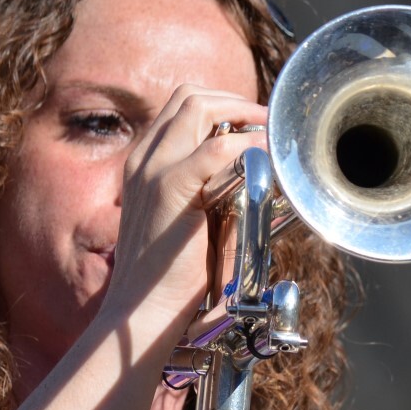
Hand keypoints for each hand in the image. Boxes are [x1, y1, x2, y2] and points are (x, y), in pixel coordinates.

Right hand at [103, 84, 268, 329]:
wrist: (142, 312)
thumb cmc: (167, 279)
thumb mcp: (182, 224)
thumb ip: (203, 195)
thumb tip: (246, 180)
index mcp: (142, 165)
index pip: (180, 108)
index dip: (221, 105)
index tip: (252, 123)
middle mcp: (143, 160)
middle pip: (189, 97)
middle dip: (235, 101)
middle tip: (266, 123)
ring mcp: (153, 172)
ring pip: (199, 108)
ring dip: (242, 113)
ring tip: (269, 134)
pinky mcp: (170, 191)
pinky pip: (216, 148)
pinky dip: (247, 144)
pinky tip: (265, 157)